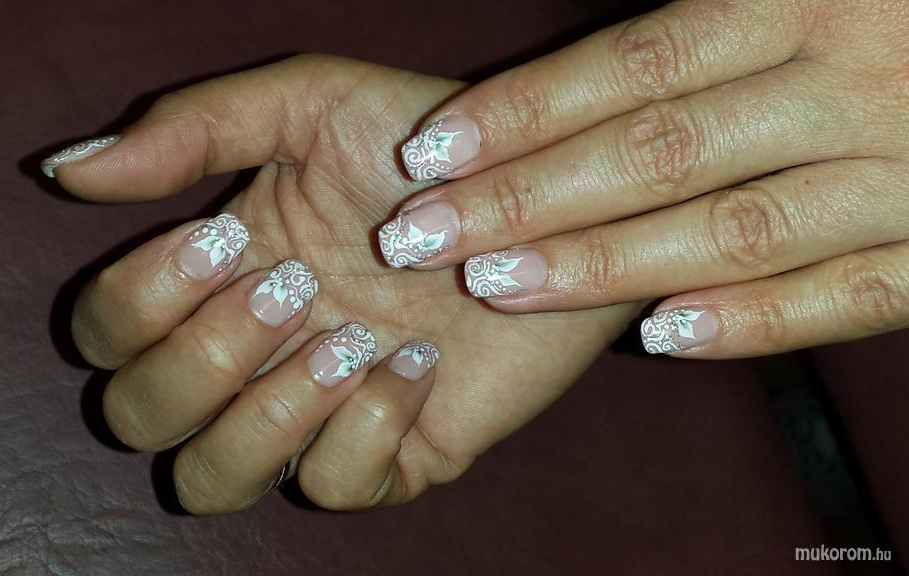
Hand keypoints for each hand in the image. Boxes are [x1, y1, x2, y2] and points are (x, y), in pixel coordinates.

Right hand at [47, 55, 638, 512]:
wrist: (547, 197)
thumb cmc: (428, 150)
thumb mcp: (310, 107)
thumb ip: (191, 130)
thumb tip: (67, 173)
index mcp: (215, 278)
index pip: (106, 332)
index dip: (143, 299)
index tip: (231, 237)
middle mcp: (250, 357)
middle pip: (138, 417)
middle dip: (204, 357)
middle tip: (295, 286)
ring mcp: (317, 413)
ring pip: (212, 482)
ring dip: (268, 413)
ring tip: (350, 339)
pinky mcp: (393, 453)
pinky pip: (334, 488)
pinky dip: (370, 430)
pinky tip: (419, 364)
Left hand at [378, 0, 908, 357]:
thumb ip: (717, 7)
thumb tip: (590, 67)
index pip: (636, 63)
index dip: (526, 111)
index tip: (432, 151)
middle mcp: (856, 79)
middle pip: (659, 151)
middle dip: (528, 199)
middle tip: (424, 234)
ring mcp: (908, 169)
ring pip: (732, 231)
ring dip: (604, 266)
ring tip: (496, 287)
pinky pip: (847, 296)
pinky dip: (752, 323)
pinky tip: (659, 338)